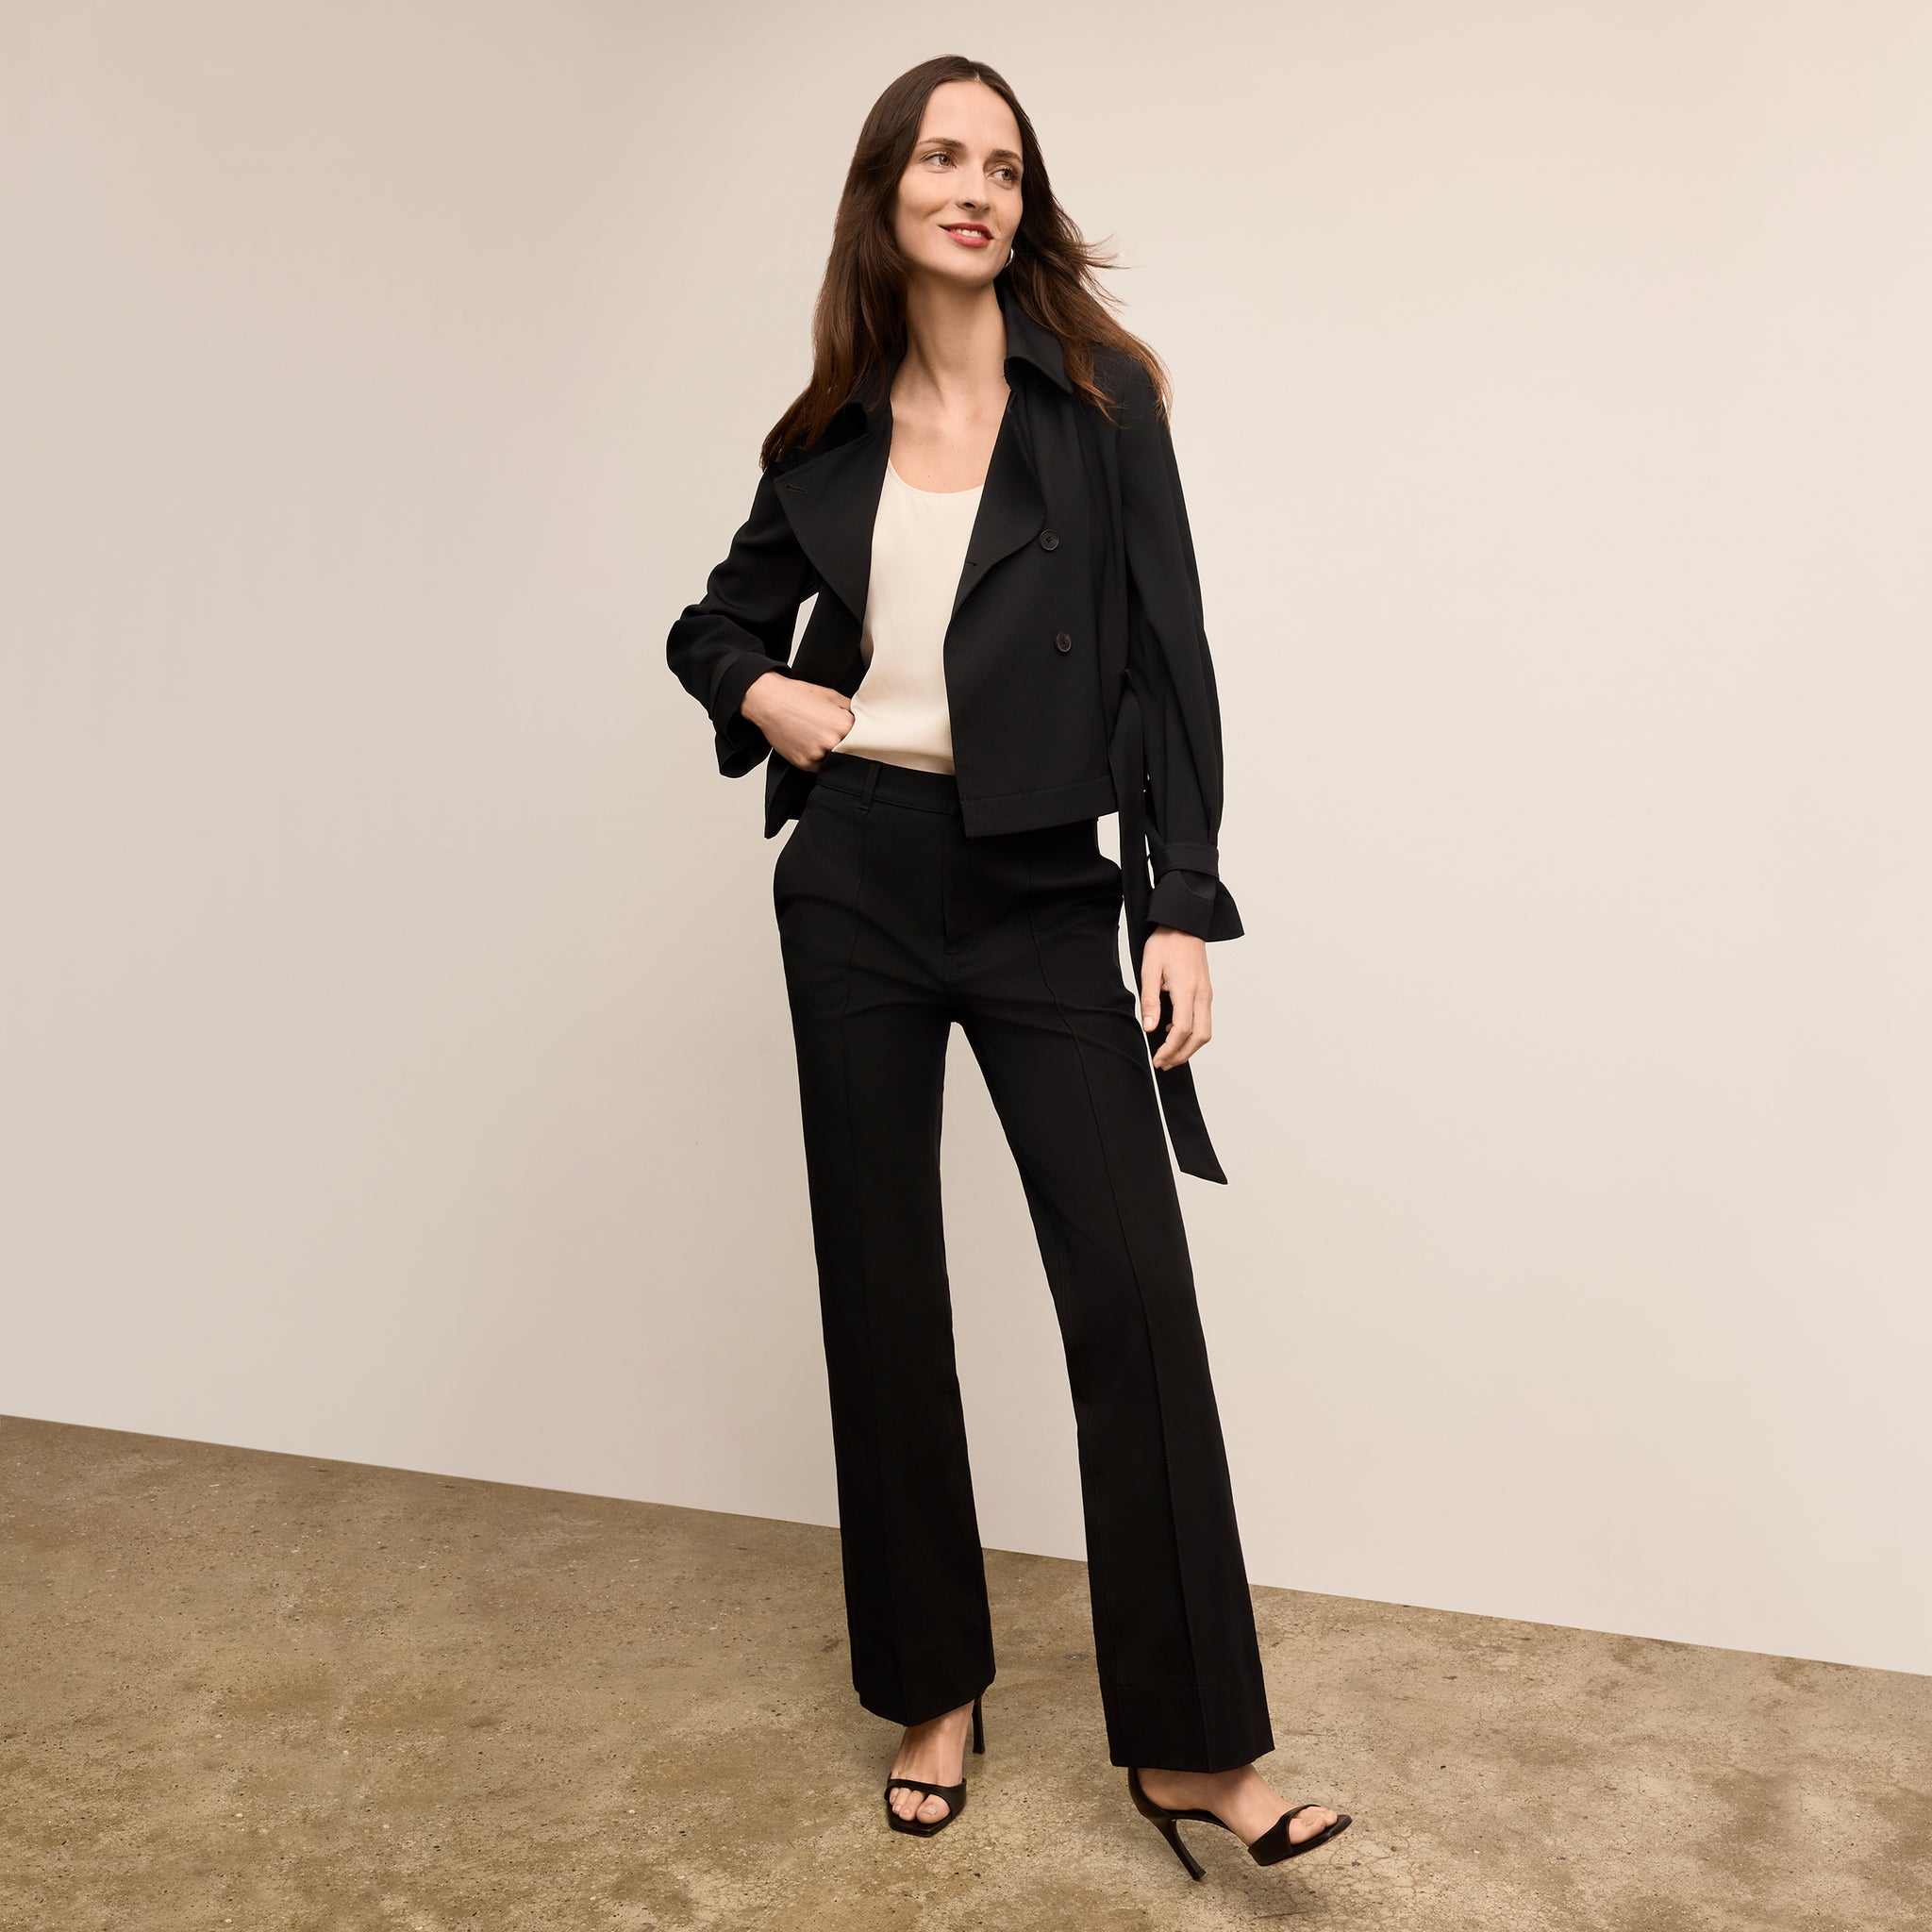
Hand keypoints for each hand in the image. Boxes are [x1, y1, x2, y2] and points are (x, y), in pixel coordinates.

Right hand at [740, 670, 853, 770]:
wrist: (770, 701)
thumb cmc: (798, 696)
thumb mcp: (832, 695)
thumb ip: (851, 709)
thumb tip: (864, 719)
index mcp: (844, 724)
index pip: (863, 739)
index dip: (859, 736)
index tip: (855, 736)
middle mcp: (832, 741)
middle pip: (849, 752)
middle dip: (845, 745)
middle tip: (833, 735)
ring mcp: (817, 754)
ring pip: (834, 761)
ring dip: (831, 754)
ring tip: (818, 738)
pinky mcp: (804, 763)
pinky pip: (819, 768)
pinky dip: (817, 760)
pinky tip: (810, 745)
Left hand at [1140, 927, 1212, 1069]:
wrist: (1183, 924)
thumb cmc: (1165, 944)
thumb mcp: (1149, 970)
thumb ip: (1150, 1001)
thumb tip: (1149, 1027)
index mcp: (1186, 989)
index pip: (1183, 1029)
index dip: (1170, 1049)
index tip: (1157, 1059)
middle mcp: (1202, 994)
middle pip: (1200, 1036)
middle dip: (1182, 1054)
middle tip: (1163, 1063)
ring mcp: (1207, 994)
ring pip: (1206, 1031)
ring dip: (1189, 1047)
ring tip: (1168, 1054)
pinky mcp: (1206, 992)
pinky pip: (1204, 1020)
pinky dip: (1193, 1034)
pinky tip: (1174, 1032)